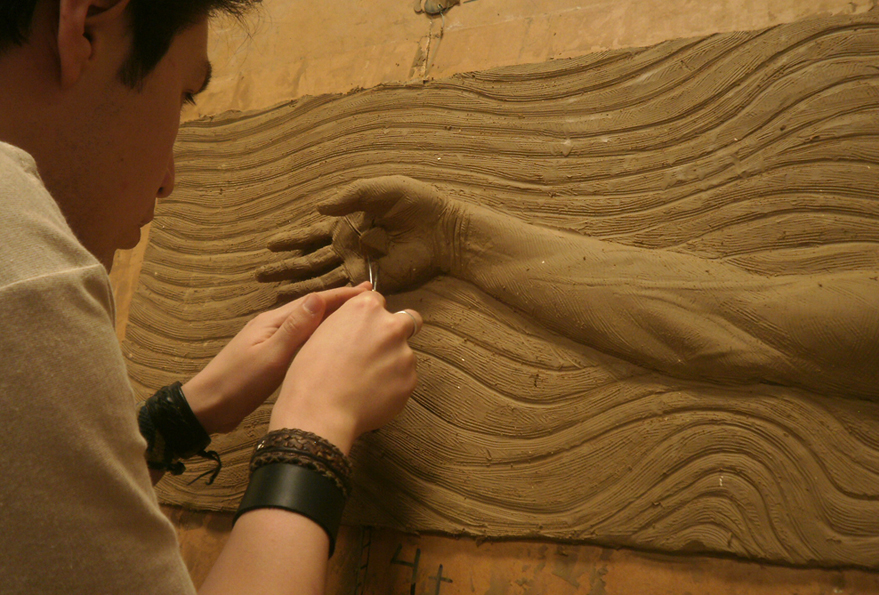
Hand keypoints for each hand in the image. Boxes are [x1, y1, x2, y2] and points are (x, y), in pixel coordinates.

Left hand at [182, 284, 370, 433]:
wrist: (207, 408)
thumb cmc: (237, 383)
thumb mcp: (270, 356)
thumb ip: (295, 329)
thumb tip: (319, 297)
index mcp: (274, 321)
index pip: (314, 301)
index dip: (342, 295)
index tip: (368, 291)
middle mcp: (274, 326)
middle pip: (312, 308)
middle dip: (341, 302)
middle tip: (370, 299)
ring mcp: (271, 341)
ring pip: (308, 324)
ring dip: (333, 318)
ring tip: (356, 316)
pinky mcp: (271, 357)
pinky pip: (303, 340)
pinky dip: (321, 335)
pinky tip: (330, 341)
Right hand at [256, 176, 465, 299]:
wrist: (444, 229)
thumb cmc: (417, 204)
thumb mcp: (380, 189)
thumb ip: (350, 196)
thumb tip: (318, 206)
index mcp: (350, 223)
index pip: (313, 232)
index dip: (292, 238)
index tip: (269, 245)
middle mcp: (350, 246)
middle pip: (310, 258)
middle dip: (285, 267)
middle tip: (259, 274)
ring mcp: (360, 266)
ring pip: (321, 277)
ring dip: (297, 284)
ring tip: (271, 293)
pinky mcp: (373, 281)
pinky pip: (344, 290)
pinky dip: (324, 298)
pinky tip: (305, 305)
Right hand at [268, 291, 421, 453]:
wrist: (320, 412)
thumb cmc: (311, 374)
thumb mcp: (320, 332)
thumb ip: (348, 321)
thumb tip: (360, 323)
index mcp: (366, 309)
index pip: (378, 300)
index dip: (370, 316)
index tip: (363, 329)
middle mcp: (390, 326)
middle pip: (408, 320)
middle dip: (397, 330)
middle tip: (378, 350)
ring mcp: (404, 354)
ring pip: (405, 353)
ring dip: (393, 362)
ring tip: (366, 381)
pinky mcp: (410, 380)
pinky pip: (405, 378)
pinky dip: (393, 384)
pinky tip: (372, 395)